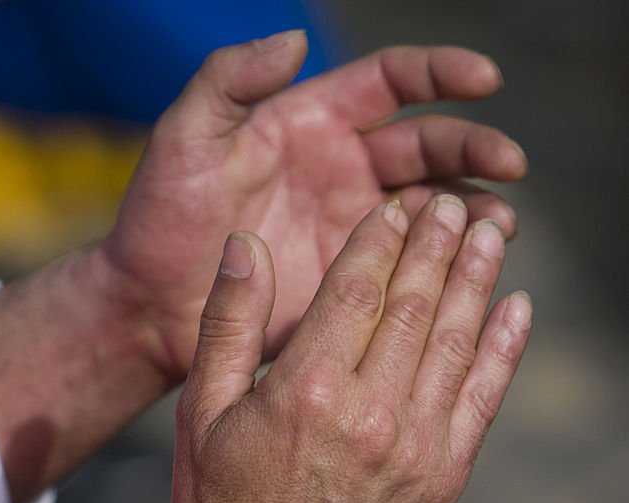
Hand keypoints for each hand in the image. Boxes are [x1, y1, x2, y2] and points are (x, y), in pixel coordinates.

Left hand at [100, 32, 526, 379]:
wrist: (152, 304)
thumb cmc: (160, 218)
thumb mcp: (183, 137)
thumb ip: (230, 79)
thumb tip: (297, 37)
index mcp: (311, 122)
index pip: (391, 82)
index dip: (441, 74)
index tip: (485, 81)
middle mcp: (342, 168)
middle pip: (428, 144)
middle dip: (474, 148)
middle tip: (510, 165)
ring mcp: (351, 226)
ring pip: (432, 206)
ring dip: (473, 208)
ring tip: (500, 225)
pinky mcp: (351, 279)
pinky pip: (411, 266)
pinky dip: (447, 264)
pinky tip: (471, 268)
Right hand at [173, 195, 531, 502]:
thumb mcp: (201, 415)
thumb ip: (228, 325)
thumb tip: (246, 245)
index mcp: (307, 390)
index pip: (358, 289)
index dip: (383, 238)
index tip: (399, 206)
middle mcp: (370, 412)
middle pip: (416, 304)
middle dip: (438, 244)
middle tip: (455, 203)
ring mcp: (415, 446)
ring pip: (456, 341)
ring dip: (478, 280)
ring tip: (492, 233)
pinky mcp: (443, 478)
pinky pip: (483, 399)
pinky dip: (505, 350)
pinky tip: (518, 309)